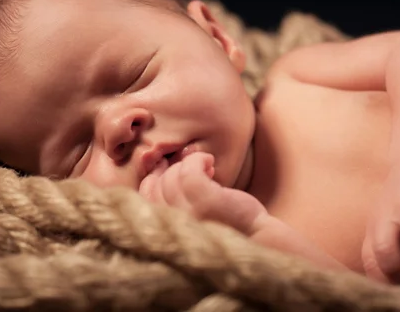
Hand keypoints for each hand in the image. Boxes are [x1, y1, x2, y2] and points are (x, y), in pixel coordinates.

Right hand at [138, 152, 266, 234]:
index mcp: (163, 233)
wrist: (256, 239)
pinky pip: (188, 170)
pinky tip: (210, 162)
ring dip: (188, 165)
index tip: (167, 167)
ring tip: (207, 169)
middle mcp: (171, 227)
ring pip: (171, 177)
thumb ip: (171, 199)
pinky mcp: (205, 202)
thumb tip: (159, 164)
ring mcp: (187, 215)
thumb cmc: (223, 227)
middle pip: (156, 186)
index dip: (153, 178)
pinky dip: (197, 159)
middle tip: (193, 170)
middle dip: (171, 171)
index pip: (143, 196)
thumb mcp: (190, 215)